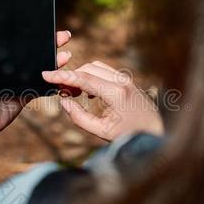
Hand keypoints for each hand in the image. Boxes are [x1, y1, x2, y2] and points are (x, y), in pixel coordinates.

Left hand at [0, 19, 72, 139]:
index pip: (18, 43)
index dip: (32, 34)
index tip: (45, 25)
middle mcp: (11, 69)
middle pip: (34, 53)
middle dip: (50, 44)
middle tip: (64, 35)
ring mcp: (20, 82)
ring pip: (41, 68)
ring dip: (55, 61)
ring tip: (67, 54)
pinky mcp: (26, 95)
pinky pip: (42, 86)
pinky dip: (53, 80)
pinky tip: (64, 72)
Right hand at [42, 61, 163, 140]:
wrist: (157, 134)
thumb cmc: (130, 135)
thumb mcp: (102, 131)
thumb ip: (79, 117)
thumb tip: (63, 101)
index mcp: (116, 93)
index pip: (83, 78)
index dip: (62, 76)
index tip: (46, 74)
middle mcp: (122, 81)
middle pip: (88, 69)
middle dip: (70, 76)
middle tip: (59, 92)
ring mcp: (126, 79)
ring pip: (96, 67)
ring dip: (81, 76)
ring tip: (71, 93)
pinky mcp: (127, 81)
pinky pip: (104, 72)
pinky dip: (91, 77)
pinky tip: (86, 94)